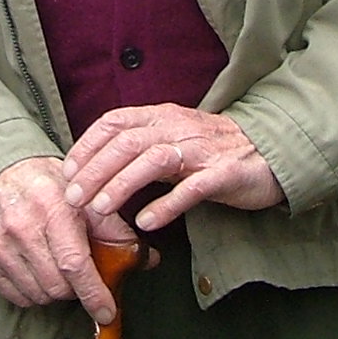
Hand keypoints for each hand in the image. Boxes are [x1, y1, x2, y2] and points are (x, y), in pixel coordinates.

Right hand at [0, 156, 139, 324]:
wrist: (0, 170)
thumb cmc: (48, 185)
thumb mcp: (85, 196)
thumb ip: (115, 229)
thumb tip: (147, 259)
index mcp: (53, 207)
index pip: (75, 264)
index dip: (94, 294)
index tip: (106, 312)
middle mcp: (22, 226)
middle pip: (57, 286)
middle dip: (76, 289)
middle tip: (80, 274)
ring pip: (37, 295)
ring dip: (54, 291)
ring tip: (57, 267)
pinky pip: (16, 296)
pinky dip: (32, 292)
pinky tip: (37, 271)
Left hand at [62, 103, 283, 232]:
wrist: (271, 152)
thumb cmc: (214, 151)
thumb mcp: (173, 140)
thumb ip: (140, 148)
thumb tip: (94, 169)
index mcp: (163, 117)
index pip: (115, 122)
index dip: (87, 145)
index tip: (66, 172)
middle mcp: (178, 127)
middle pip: (127, 142)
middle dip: (95, 170)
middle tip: (72, 199)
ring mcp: (202, 149)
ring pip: (154, 160)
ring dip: (122, 184)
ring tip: (100, 210)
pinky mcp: (223, 173)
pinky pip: (191, 188)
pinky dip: (167, 204)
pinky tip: (147, 221)